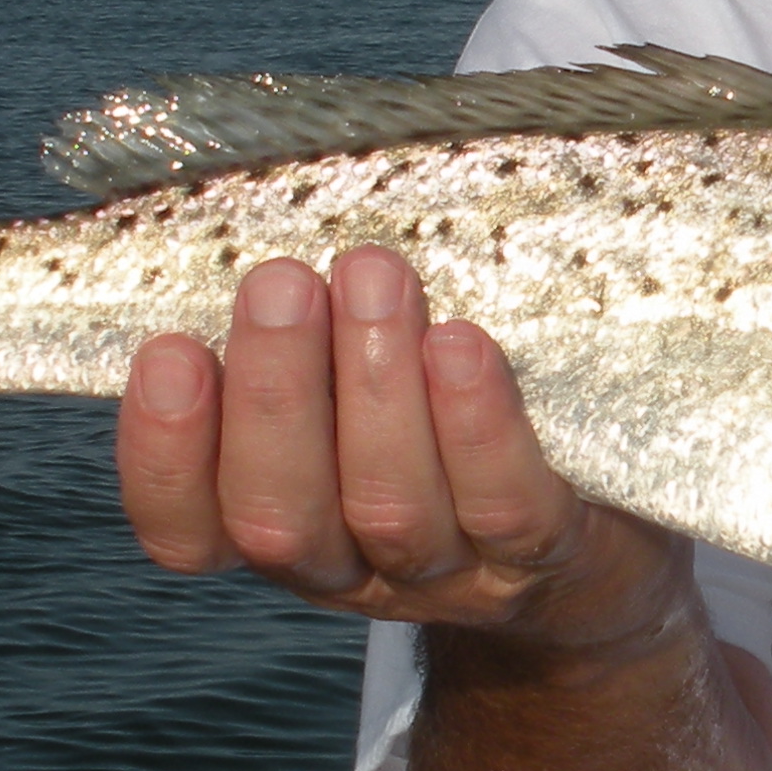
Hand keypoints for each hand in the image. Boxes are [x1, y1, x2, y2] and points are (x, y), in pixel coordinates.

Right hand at [115, 247, 703, 672]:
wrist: (607, 538)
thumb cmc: (451, 413)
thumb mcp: (359, 377)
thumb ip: (306, 325)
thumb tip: (252, 200)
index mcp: (283, 519)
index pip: (185, 528)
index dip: (164, 453)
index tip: (166, 348)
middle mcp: (351, 565)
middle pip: (280, 515)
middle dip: (274, 393)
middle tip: (279, 280)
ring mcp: (450, 570)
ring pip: (388, 504)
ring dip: (372, 384)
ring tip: (373, 274)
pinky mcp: (547, 553)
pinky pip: (504, 502)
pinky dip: (475, 424)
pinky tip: (462, 344)